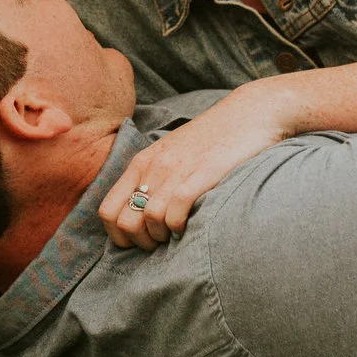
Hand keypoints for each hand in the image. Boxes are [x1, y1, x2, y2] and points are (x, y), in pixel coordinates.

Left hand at [97, 84, 294, 249]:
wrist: (249, 113)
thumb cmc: (212, 140)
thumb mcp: (172, 154)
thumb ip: (154, 178)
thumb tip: (142, 217)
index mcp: (142, 163)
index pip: (107, 210)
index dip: (118, 236)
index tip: (138, 241)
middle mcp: (153, 166)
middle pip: (125, 222)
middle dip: (140, 242)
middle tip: (161, 243)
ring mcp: (176, 170)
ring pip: (149, 220)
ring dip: (162, 237)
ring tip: (177, 234)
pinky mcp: (201, 174)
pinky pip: (175, 213)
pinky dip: (179, 228)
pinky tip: (191, 225)